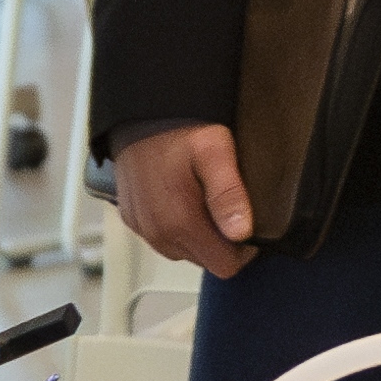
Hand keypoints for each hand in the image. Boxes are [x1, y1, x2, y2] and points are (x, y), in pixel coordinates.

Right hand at [118, 122, 257, 277]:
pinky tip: (182, 200)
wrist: (138, 114)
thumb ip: (228, 194)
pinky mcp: (132, 219)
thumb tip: (241, 232)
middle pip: (205, 261)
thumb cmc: (177, 129)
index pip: (224, 266)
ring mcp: (143, 228)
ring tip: (204, 201)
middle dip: (221, 242)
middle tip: (226, 207)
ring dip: (198, 236)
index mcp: (180, 222)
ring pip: (184, 253)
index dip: (243, 251)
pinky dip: (176, 228)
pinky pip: (163, 239)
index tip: (247, 224)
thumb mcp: (215, 151)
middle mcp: (158, 233)